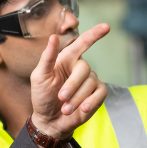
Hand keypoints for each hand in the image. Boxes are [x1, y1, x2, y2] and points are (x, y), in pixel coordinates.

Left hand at [30, 24, 109, 139]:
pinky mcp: (97, 95)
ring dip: (77, 98)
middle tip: (61, 98)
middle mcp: (79, 68)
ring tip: (65, 108)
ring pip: (91, 83)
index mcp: (66, 60)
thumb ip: (47, 57)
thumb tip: (53, 36)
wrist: (49, 120)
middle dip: (72, 85)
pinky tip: (82, 109)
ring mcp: (90, 81)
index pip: (82, 43)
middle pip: (84, 68)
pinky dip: (91, 102)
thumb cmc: (42, 97)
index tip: (106, 27)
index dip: (94, 35)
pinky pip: (101, 93)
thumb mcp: (39, 77)